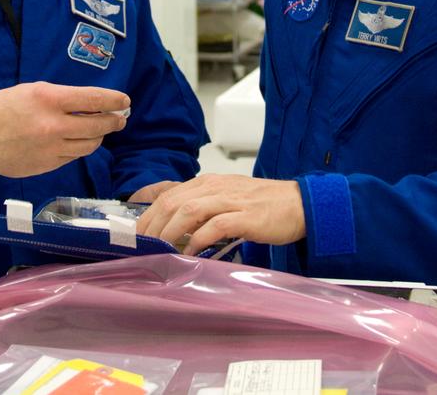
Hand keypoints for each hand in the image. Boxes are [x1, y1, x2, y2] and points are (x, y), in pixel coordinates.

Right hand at [0, 81, 128, 177]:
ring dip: (99, 136)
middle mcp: (53, 125)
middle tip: (120, 118)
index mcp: (49, 99)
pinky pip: (73, 156)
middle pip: (98, 125)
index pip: (94, 98)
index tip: (124, 101)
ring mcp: (51, 148)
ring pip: (90, 145)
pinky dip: (80, 148)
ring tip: (101, 130)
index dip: (114, 100)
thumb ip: (63, 97)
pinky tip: (79, 141)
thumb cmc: (4, 107)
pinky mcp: (47, 165)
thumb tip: (93, 103)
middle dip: (114, 121)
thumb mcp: (33, 90)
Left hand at [135, 174, 305, 254]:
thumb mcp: (227, 199)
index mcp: (208, 182)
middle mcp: (215, 187)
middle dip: (151, 226)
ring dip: (169, 232)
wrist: (300, 204)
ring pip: (188, 211)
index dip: (148, 216)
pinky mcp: (245, 216)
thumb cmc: (263, 205)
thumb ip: (203, 210)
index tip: (136, 236)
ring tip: (159, 250)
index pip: (168, 196)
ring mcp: (230, 200)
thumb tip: (175, 230)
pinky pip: (214, 227)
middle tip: (140, 247)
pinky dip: (198, 240)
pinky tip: (190, 254)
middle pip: (172, 203)